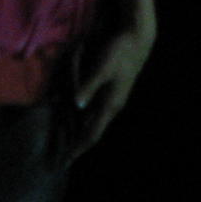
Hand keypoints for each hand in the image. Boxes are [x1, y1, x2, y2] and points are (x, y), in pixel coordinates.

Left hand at [69, 21, 155, 161]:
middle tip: (62, 156)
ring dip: (80, 132)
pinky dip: (83, 119)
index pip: (92, 134)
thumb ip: (89, 86)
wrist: (138, 39)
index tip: (66, 162)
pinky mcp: (112, 90)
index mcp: (111, 104)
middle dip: (77, 145)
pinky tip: (75, 117)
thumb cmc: (120, 52)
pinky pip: (95, 111)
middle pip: (92, 131)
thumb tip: (77, 105)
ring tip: (66, 142)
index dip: (79, 148)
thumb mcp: (102, 68)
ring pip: (93, 121)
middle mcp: (112, 106)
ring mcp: (113, 99)